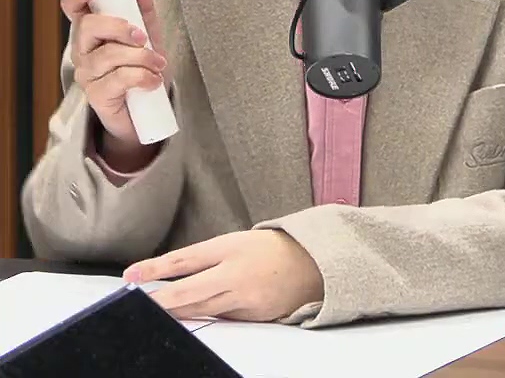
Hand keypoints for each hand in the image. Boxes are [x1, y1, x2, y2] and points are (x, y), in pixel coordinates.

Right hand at [63, 0, 165, 168]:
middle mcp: (82, 50)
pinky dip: (142, 77)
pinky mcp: (97, 95)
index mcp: (91, 30)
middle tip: (143, 36)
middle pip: (87, 27)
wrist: (148, 109)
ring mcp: (86, 73)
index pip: (72, 7)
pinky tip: (154, 80)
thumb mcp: (148, 32)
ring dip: (140, 56)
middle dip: (119, 26)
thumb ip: (141, 5)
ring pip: (107, 54)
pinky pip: (118, 79)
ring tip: (158, 63)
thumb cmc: (142, 65)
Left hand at [126, 229, 323, 321]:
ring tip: (157, 312)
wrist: (315, 263)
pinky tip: (192, 317)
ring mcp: (246, 298)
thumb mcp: (235, 242)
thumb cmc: (272, 249)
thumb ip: (203, 258)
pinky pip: (222, 319)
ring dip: (176, 313)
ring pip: (200, 311)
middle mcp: (237, 275)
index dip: (155, 269)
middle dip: (158, 302)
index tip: (131, 276)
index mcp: (231, 249)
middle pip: (187, 294)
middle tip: (135, 305)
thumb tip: (167, 273)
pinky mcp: (254, 315)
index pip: (184, 260)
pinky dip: (207, 317)